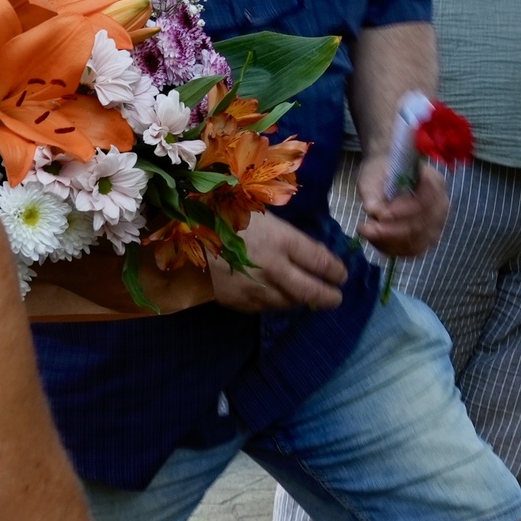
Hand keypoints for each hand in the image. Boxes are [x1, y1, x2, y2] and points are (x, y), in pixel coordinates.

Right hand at [209, 216, 348, 311]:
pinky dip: (276, 303)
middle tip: (336, 297)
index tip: (342, 274)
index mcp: (281, 240)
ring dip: (301, 300)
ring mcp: (255, 288)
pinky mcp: (238, 301)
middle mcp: (274, 268)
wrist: (178, 234)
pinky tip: (278, 296)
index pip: (321, 262)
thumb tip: (309, 249)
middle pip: (312, 291)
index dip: (336, 271)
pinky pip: (265, 307)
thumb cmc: (221, 212)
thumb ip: (285, 233)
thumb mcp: (258, 212)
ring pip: (290, 303)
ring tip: (307, 296)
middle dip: (329, 297)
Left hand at [355, 148, 451, 258]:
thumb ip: (372, 192)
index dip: (403, 211)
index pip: (425, 200)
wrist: (387, 176)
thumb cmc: (382, 172)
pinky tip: (376, 241)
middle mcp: (441, 204)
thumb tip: (373, 211)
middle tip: (365, 228)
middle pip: (422, 225)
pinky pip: (414, 250)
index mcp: (433, 180)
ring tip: (367, 233)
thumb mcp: (372, 175)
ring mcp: (438, 223)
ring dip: (390, 242)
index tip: (379, 214)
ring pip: (418, 241)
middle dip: (391, 231)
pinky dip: (394, 249)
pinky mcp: (429, 237)